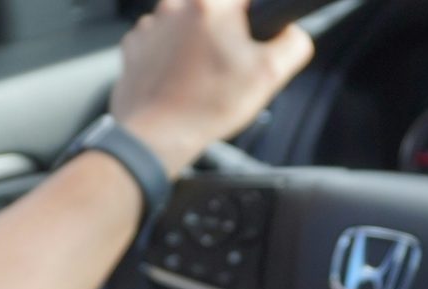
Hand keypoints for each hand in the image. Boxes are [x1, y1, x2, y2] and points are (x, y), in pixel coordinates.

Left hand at [110, 0, 314, 176]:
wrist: (156, 135)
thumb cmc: (207, 106)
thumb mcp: (269, 75)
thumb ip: (292, 44)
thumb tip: (292, 33)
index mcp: (211, 5)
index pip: (246, 0)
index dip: (254, 22)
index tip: (251, 42)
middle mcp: (176, 5)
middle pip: (216, 11)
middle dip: (224, 34)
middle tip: (226, 66)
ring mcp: (151, 24)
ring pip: (187, 24)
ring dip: (197, 44)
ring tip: (201, 78)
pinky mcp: (135, 44)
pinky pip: (162, 41)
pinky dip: (172, 57)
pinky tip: (180, 81)